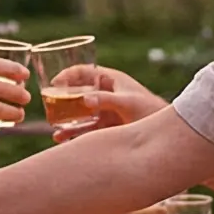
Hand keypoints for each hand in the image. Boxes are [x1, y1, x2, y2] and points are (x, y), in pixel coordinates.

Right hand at [49, 64, 167, 139]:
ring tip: (55, 131)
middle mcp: (106, 93)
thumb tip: (84, 99)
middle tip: (48, 107)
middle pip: (78, 93)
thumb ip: (106, 100)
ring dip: (67, 122)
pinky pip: (87, 129)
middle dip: (62, 100)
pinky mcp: (107, 127)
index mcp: (110, 79)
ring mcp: (105, 110)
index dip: (67, 75)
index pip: (84, 71)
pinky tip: (65, 142)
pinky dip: (76, 135)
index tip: (54, 83)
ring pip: (81, 114)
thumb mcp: (128, 103)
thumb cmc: (150, 110)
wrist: (165, 135)